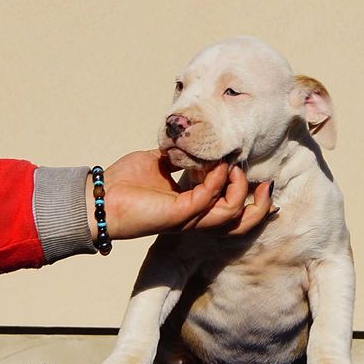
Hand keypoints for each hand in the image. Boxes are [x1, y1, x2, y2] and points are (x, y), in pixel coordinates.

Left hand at [89, 150, 273, 239]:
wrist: (99, 197)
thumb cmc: (123, 183)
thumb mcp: (158, 163)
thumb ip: (178, 156)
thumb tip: (190, 142)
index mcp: (193, 207)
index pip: (232, 210)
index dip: (249, 196)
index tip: (251, 171)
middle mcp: (196, 216)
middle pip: (241, 222)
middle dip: (260, 204)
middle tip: (264, 183)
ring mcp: (189, 217)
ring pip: (232, 213)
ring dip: (238, 188)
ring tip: (233, 167)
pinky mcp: (180, 214)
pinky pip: (209, 198)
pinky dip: (217, 179)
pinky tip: (216, 163)